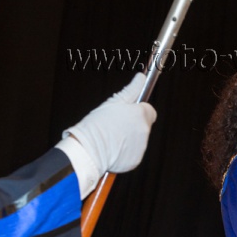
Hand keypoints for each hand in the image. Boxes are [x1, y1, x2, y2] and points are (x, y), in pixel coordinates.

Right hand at [56, 73, 156, 196]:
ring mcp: (141, 146)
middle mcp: (144, 131)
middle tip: (115, 125)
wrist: (88, 150)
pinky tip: (113, 149)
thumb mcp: (113, 103)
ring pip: (139, 139)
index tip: (127, 112)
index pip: (149, 110)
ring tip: (112, 137)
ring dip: (129, 138)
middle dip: (133, 124)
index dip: (138, 110)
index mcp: (140, 115)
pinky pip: (134, 153)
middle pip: (144, 125)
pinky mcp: (136, 160)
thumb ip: (131, 90)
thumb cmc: (96, 125)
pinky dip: (126, 152)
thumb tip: (141, 77)